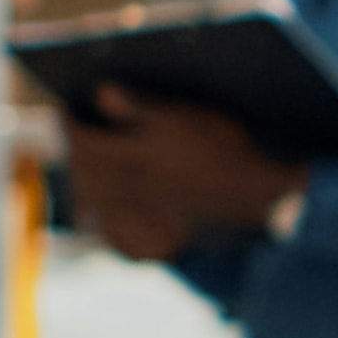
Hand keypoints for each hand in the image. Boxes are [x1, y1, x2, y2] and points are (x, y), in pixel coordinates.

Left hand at [63, 82, 304, 261]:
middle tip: (81, 140)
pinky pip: (117, 239)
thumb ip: (137, 107)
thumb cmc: (229, 150)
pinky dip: (109, 225)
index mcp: (125, 155)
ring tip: (91, 174)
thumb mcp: (185, 118)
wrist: (266, 198)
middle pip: (84, 172)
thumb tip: (99, 91)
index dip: (71, 121)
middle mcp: (123, 191)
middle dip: (78, 154)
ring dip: (88, 188)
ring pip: (95, 206)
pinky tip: (112, 217)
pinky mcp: (155, 246)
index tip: (70, 110)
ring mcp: (138, 222)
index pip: (80, 137)